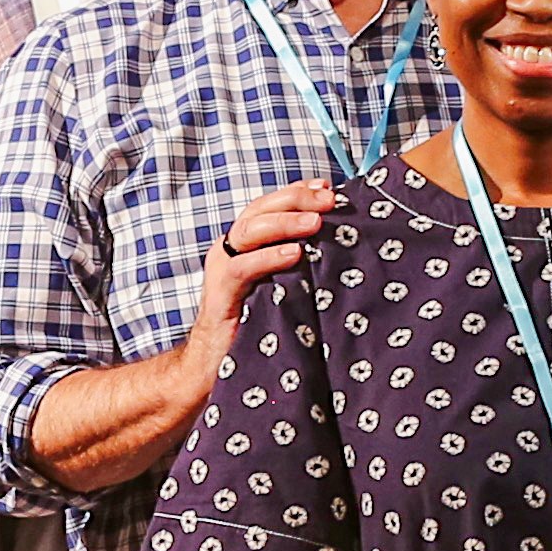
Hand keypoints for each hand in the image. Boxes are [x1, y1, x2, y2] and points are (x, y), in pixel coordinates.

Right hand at [194, 180, 339, 368]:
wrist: (215, 363)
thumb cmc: (255, 324)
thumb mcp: (280, 284)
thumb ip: (297, 260)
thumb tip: (335, 241)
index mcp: (246, 243)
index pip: (271, 205)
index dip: (298, 192)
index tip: (329, 187)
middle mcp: (232, 248)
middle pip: (261, 209)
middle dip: (296, 200)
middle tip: (329, 201)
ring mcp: (223, 267)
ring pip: (251, 230)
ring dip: (285, 222)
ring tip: (315, 223)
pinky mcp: (220, 292)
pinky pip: (243, 267)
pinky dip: (269, 257)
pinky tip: (294, 254)